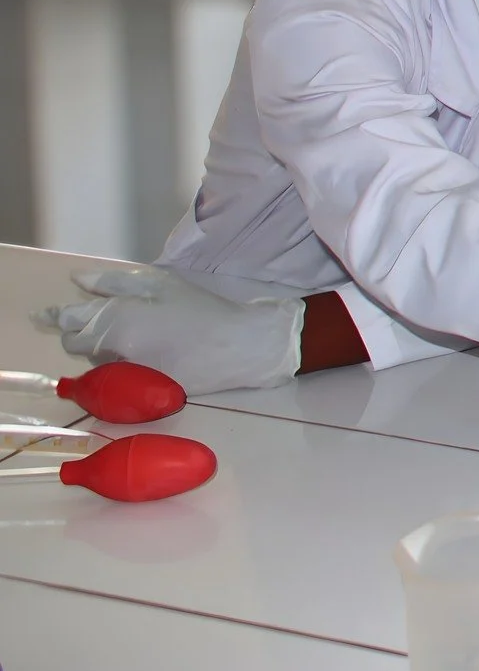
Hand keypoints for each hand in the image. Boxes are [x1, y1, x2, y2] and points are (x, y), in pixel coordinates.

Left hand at [38, 266, 304, 395]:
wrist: (241, 347)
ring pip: (96, 361)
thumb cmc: (203, 309)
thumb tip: (78, 281)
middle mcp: (116, 350)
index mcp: (117, 319)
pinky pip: (117, 376)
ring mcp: (128, 372)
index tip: (45, 316)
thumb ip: (114, 282)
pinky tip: (146, 354)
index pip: (70, 321)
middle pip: (77, 345)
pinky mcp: (142, 389)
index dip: (57, 317)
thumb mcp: (161, 284)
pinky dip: (122, 364)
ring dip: (102, 348)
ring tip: (133, 334)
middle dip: (81, 333)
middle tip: (103, 322)